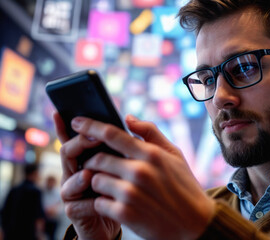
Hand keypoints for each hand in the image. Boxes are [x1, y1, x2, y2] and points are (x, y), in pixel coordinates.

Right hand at [53, 112, 120, 239]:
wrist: (129, 217)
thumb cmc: (128, 186)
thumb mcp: (132, 161)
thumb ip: (129, 141)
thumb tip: (129, 118)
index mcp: (88, 157)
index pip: (74, 138)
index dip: (65, 126)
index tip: (61, 112)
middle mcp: (76, 171)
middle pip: (68, 152)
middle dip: (78, 144)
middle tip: (92, 138)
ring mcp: (74, 191)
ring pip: (68, 179)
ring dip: (79, 176)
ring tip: (88, 173)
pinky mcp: (77, 211)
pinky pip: (77, 205)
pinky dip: (88, 202)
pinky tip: (100, 200)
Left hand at [62, 114, 214, 239]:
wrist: (195, 223)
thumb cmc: (184, 186)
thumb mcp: (174, 154)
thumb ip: (150, 133)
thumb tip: (128, 118)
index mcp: (151, 154)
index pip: (111, 134)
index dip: (89, 126)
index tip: (76, 121)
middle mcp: (139, 171)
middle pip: (98, 158)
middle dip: (93, 160)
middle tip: (97, 165)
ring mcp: (131, 193)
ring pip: (94, 180)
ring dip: (98, 182)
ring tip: (111, 186)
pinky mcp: (125, 213)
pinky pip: (98, 202)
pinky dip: (102, 202)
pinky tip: (115, 203)